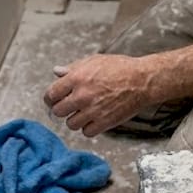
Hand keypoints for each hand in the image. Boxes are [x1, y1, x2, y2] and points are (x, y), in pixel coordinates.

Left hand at [43, 54, 157, 136]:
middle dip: (62, 109)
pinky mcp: (104, 122)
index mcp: (77, 78)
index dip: (51, 98)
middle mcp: (82, 95)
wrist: (142, 80)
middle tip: (69, 107)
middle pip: (58, 111)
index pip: (51, 94)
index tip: (54, 100)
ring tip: (84, 113)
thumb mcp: (94, 61)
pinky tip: (94, 119)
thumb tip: (57, 72)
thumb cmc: (120, 68)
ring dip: (75, 119)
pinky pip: (86, 132)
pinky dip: (88, 128)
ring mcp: (93, 110)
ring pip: (71, 124)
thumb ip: (73, 68)